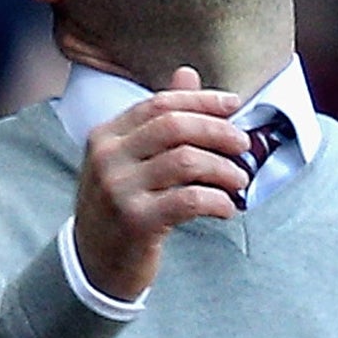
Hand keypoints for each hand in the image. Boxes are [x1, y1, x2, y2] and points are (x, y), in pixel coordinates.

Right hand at [72, 65, 249, 299]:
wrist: (94, 263)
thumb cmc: (120, 206)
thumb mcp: (130, 159)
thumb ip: (159, 119)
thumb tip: (188, 73)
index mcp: (106, 135)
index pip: (161, 103)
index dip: (202, 100)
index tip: (234, 105)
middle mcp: (108, 158)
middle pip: (175, 126)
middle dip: (218, 131)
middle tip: (243, 145)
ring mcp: (119, 189)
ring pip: (187, 161)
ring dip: (224, 169)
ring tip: (239, 180)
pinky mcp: (136, 221)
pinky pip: (189, 199)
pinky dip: (217, 200)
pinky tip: (227, 208)